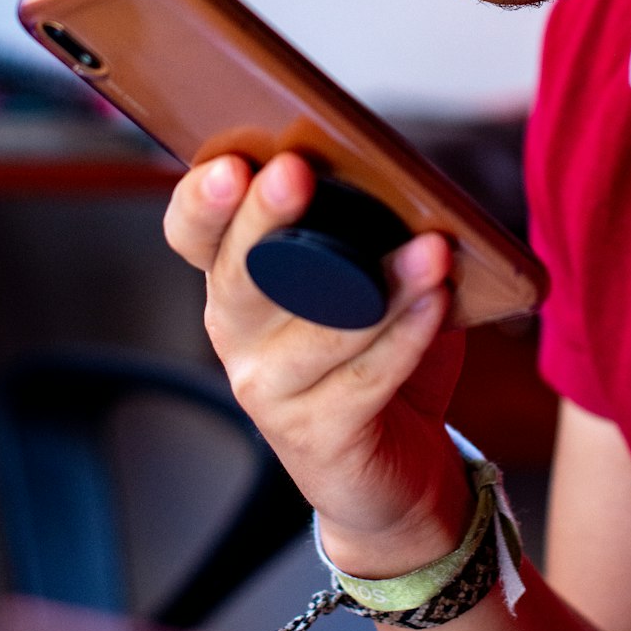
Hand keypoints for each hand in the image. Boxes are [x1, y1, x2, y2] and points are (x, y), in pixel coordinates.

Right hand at [163, 150, 471, 574]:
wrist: (397, 466)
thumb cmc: (378, 350)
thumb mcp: (365, 277)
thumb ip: (367, 229)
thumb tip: (402, 182)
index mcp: (237, 278)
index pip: (193, 232)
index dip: (203, 200)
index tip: (231, 164)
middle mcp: (236, 332)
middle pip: (239, 272)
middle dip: (265, 217)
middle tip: (296, 172)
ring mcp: (267, 389)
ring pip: (319, 327)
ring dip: (380, 284)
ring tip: (429, 248)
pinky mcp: (314, 436)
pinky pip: (363, 379)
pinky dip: (406, 337)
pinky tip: (437, 303)